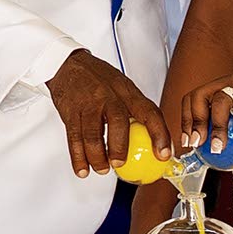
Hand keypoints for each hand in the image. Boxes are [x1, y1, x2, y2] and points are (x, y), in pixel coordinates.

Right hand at [47, 50, 170, 177]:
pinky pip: (74, 137)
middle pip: (118, 123)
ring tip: (102, 169)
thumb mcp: (123, 87)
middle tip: (120, 164)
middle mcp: (109, 96)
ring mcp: (89, 103)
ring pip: (93, 134)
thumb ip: (136, 109)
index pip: (149, 112)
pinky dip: (78, 157)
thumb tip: (155, 139)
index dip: (159, 134)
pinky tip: (83, 168)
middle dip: (120, 148)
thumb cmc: (100, 78)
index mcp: (127, 92)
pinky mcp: (71, 111)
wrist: (69, 64)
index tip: (163, 155)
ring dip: (98, 157)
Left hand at [180, 64, 232, 165]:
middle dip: (196, 122)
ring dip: (217, 128)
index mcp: (218, 87)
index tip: (187, 141)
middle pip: (201, 98)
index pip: (193, 98)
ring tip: (217, 149)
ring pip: (221, 104)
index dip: (186, 119)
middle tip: (198, 144)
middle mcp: (226, 85)